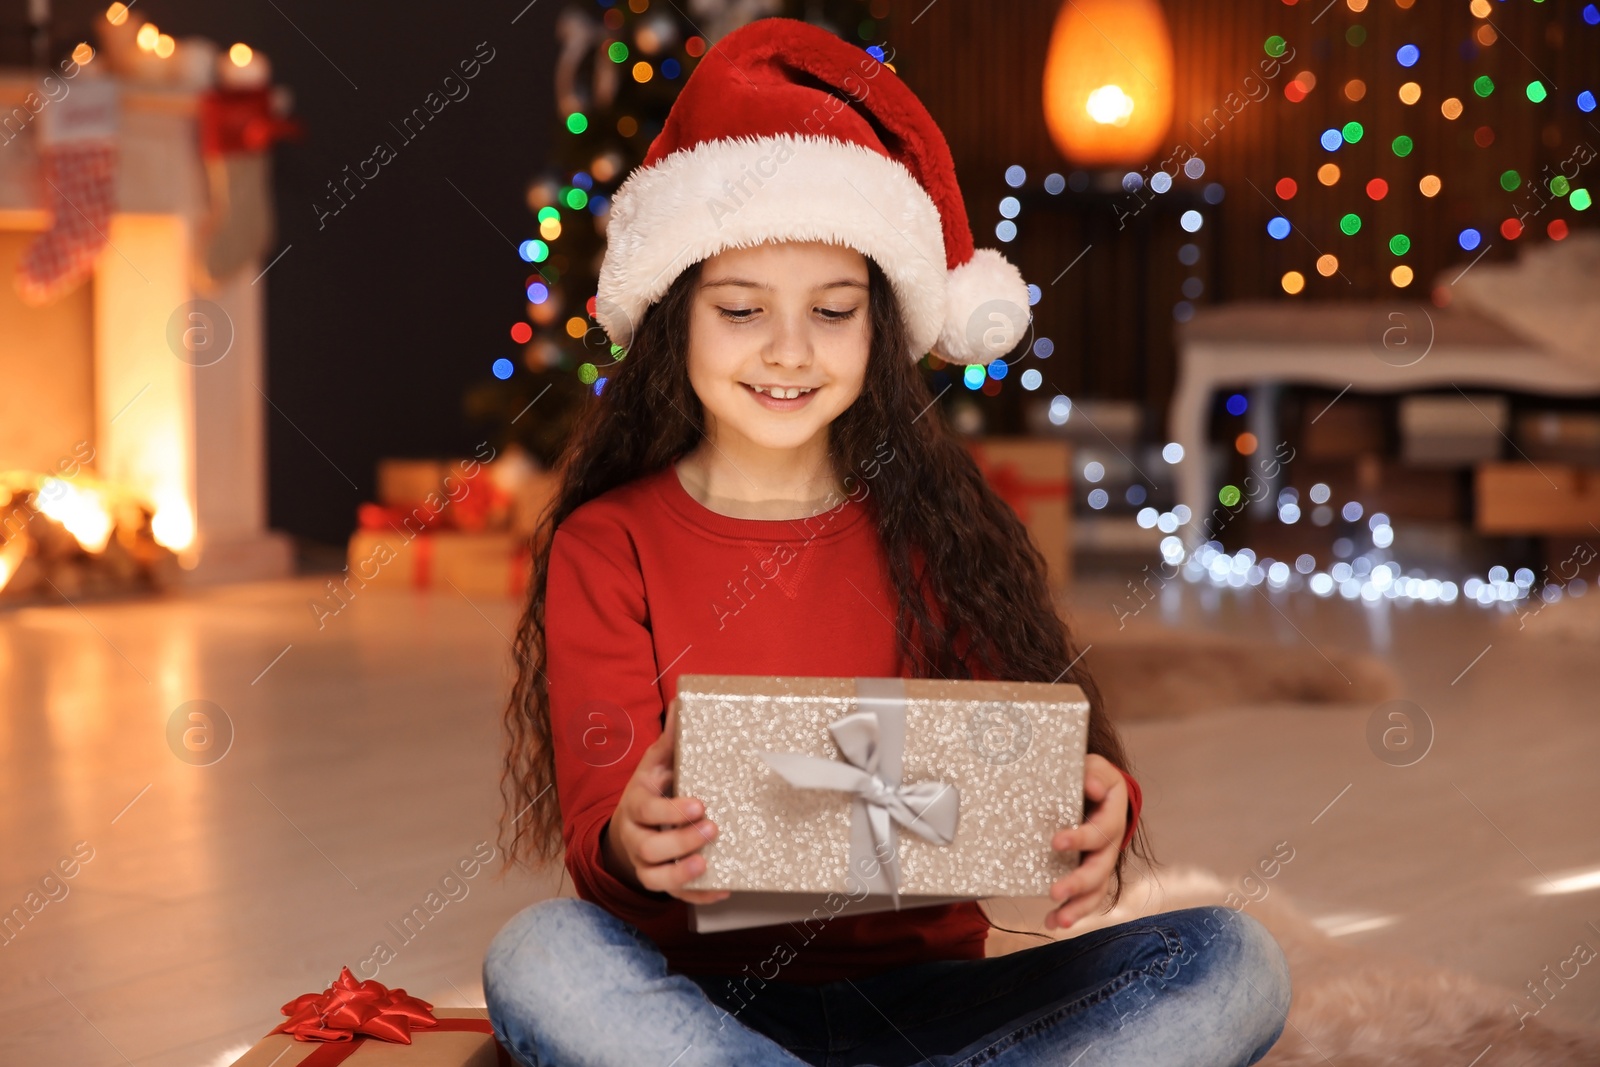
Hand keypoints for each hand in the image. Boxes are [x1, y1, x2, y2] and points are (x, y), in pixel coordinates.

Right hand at [600, 701, 730, 904]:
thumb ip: (671, 741)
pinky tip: (721, 888)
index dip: (670, 810)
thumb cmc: (651, 789)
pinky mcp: (659, 879)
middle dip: (680, 840)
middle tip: (711, 828)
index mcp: (635, 803)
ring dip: (680, 873)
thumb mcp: (656, 763)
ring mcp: (644, 862)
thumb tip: (683, 704)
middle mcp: (635, 836)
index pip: (645, 810)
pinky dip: (696, 895)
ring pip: (653, 877)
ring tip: (706, 861)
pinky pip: (673, 896)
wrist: (627, 826)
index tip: (699, 804)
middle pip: (649, 847)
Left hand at [1044, 753, 1127, 931]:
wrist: (1096, 789)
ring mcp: (1101, 862)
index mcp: (1113, 816)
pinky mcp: (1089, 874)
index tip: (1056, 841)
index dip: (1081, 838)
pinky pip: (1085, 898)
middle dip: (1078, 882)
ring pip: (1096, 891)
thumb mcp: (1094, 766)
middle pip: (1100, 869)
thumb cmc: (1091, 777)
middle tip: (1055, 891)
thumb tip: (1091, 786)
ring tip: (1058, 921)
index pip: (1101, 831)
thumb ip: (1092, 772)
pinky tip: (1052, 923)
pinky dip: (1070, 912)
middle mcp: (1111, 844)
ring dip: (1078, 907)